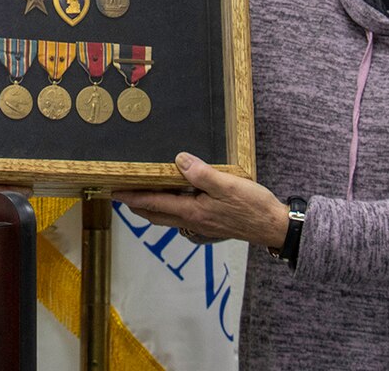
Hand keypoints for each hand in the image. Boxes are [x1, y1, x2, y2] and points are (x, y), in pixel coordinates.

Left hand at [114, 152, 290, 248]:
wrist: (274, 227)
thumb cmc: (253, 206)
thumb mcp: (227, 185)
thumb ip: (201, 174)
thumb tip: (179, 160)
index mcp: (192, 211)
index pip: (154, 203)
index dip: (132, 197)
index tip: (114, 193)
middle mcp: (193, 221)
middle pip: (157, 214)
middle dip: (137, 205)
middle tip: (122, 195)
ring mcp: (202, 225)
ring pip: (169, 217)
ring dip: (153, 208)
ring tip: (142, 196)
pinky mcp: (211, 224)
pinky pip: (182, 216)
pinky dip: (170, 208)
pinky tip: (176, 200)